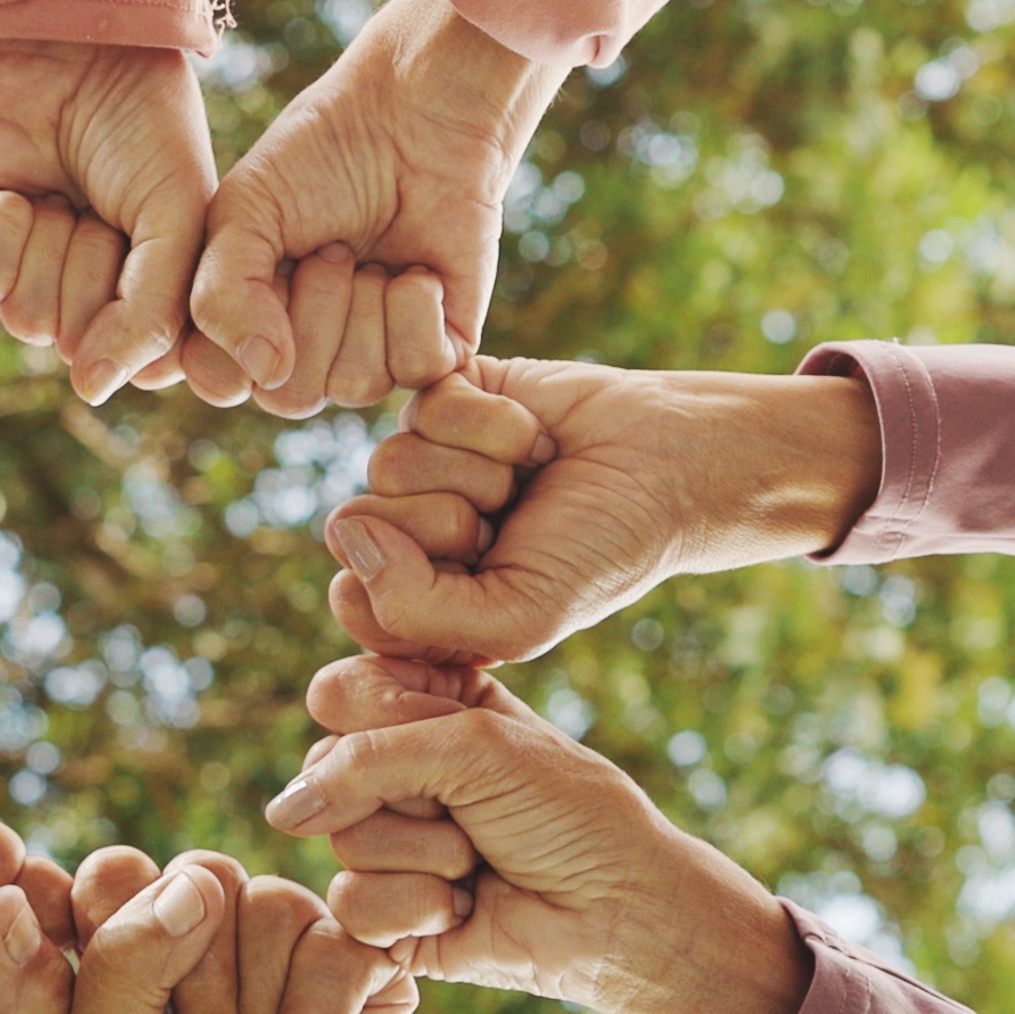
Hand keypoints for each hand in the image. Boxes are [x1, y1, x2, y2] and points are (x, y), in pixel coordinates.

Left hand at [0, 40, 218, 405]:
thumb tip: (90, 390)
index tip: (156, 236)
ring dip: (49, 245)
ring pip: (29, 320)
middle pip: (79, 343)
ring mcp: (28, 276)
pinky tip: (18, 190)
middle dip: (93, 265)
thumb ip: (153, 313)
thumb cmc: (146, 130)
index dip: (148, 300)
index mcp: (146, 300)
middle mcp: (87, 301)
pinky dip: (3, 229)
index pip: (142, 361)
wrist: (80, 50)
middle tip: (99, 207)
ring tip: (61, 195)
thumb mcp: (181, 219)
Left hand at [58, 850, 415, 1013]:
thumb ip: (119, 958)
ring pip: (273, 904)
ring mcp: (295, 937)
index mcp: (141, 930)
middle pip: (202, 876)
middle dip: (198, 982)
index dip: (122, 934)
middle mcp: (219, 918)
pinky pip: (339, 945)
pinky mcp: (367, 966)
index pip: (119, 872)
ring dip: (258, 1010)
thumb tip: (199, 883)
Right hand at [186, 0, 569, 416]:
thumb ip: (221, 294)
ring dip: (361, 303)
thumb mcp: (241, 212)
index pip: (223, 382)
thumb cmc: (319, 155)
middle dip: (311, 310)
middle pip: (290, 396)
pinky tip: (417, 268)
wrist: (414, 118)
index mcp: (246, 325)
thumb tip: (267, 375)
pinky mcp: (436, 348)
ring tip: (367, 251)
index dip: (238, 330)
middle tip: (330, 248)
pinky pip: (417, 368)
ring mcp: (372, 355)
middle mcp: (306, 353)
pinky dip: (414, 307)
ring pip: (355, 385)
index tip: (265, 261)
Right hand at [262, 658, 807, 1013]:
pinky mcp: (385, 916)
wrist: (618, 911)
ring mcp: (388, 844)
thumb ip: (369, 758)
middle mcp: (397, 774)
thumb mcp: (479, 745)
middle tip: (474, 809)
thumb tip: (279, 814)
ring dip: (422, 855)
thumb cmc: (570, 815)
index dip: (376, 716)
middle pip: (328, 770)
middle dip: (409, 794)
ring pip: (340, 840)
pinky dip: (414, 908)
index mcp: (426, 710)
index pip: (341, 694)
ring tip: (478, 861)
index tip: (446, 732)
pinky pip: (351, 903)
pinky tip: (463, 911)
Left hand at [326, 358, 880, 664]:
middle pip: (365, 525)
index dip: (417, 586)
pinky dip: (492, 422)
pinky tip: (531, 434)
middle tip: (519, 520)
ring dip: (481, 472)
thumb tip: (345, 529)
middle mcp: (411, 529)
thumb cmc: (602, 551)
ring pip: (392, 463)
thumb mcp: (518, 618)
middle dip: (455, 525)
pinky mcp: (445, 395)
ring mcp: (426, 460)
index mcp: (418, 598)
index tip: (491, 579)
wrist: (670, 467)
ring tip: (529, 476)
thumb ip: (414, 611)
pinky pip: (427, 403)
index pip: (355, 598)